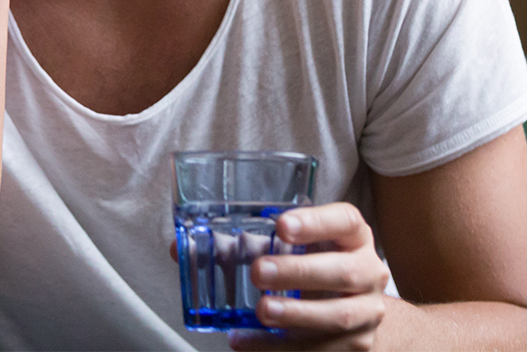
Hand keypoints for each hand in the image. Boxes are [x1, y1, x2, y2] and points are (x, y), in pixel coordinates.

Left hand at [229, 203, 388, 351]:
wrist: (356, 308)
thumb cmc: (318, 263)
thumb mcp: (300, 245)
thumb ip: (258, 241)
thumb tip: (191, 246)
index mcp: (354, 236)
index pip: (345, 220)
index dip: (315, 222)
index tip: (281, 225)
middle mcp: (368, 272)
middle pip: (342, 271)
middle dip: (298, 272)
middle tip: (259, 272)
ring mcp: (367, 312)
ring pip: (337, 316)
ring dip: (296, 314)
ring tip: (261, 311)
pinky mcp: (358, 347)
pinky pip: (321, 350)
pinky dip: (282, 347)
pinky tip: (249, 341)